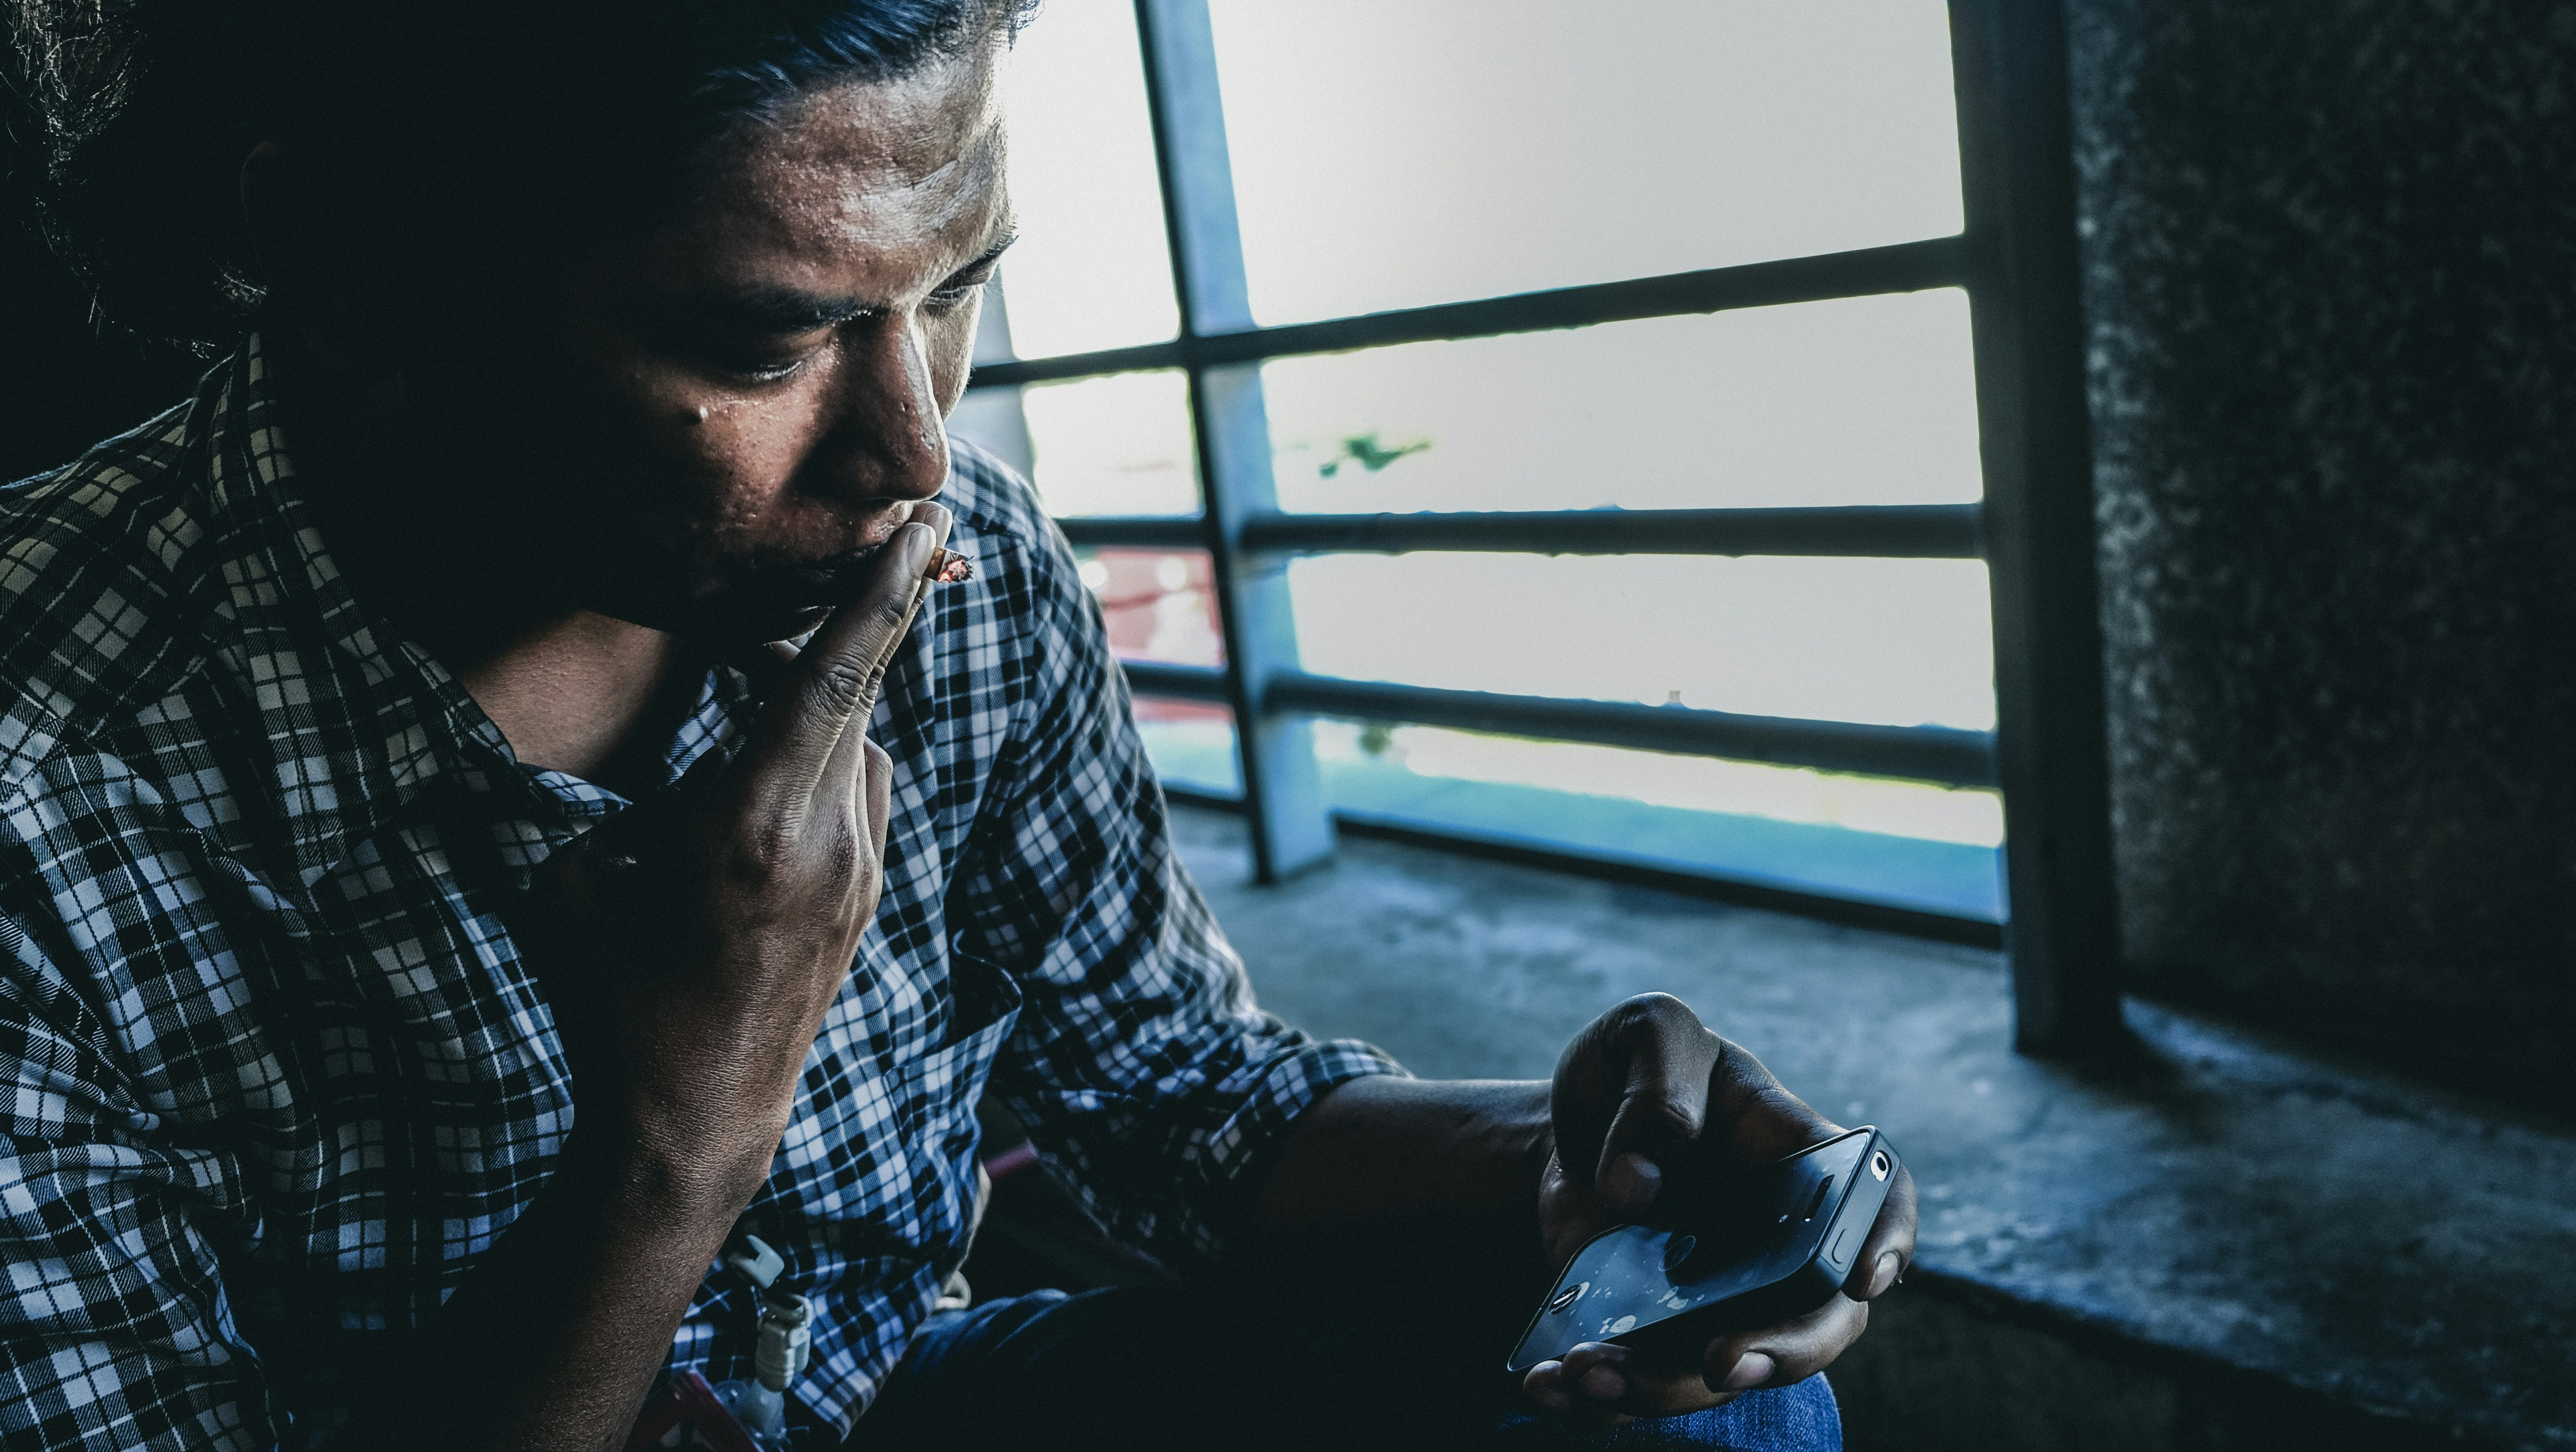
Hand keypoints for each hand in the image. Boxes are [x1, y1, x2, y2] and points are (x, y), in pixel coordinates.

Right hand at [527, 504, 952, 1200]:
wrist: (692, 1121)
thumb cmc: (610, 1001)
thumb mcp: (574, 885)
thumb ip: (618, 802)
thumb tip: (636, 758)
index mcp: (754, 823)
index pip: (833, 678)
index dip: (880, 594)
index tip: (926, 529)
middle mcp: (828, 839)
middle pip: (858, 694)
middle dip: (874, 616)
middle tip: (902, 539)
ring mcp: (861, 872)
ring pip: (858, 747)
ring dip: (821, 708)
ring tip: (760, 700)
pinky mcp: (868, 898)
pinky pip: (859, 797)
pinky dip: (825, 765)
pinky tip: (768, 787)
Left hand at [1520, 993, 1918, 1422]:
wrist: (1567, 1128)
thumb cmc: (1634, 1069)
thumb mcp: (1646, 1033)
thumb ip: (1658, 1080)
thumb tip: (1639, 1182)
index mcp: (1797, 1157)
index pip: (1882, 1198)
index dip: (1889, 1240)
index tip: (1858, 1278)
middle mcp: (1780, 1241)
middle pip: (1823, 1319)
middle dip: (1783, 1354)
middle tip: (1720, 1362)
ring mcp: (1727, 1296)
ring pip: (1728, 1369)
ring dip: (1661, 1387)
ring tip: (1584, 1371)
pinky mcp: (1665, 1330)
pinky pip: (1648, 1381)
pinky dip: (1598, 1397)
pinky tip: (1547, 1382)